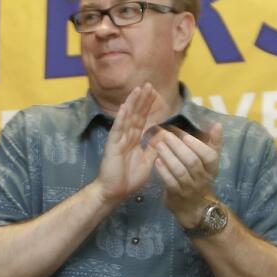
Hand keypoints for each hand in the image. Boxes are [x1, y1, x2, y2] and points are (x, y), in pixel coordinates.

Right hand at [95, 83, 159, 204]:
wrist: (115, 192)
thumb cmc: (129, 179)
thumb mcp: (148, 161)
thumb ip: (154, 147)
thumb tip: (163, 134)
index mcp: (135, 140)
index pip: (143, 119)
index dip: (148, 106)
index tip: (155, 93)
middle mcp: (126, 137)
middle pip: (136, 115)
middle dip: (142, 100)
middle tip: (149, 84)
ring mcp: (118, 140)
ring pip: (127, 118)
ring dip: (132, 104)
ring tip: (137, 90)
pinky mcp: (112, 146)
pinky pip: (117, 130)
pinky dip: (120, 119)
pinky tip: (123, 107)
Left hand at [153, 122, 223, 227]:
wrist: (194, 208)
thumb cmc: (200, 178)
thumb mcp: (209, 164)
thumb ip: (213, 144)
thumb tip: (217, 124)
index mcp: (212, 169)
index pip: (209, 156)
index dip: (197, 145)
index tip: (184, 135)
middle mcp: (202, 179)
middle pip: (192, 161)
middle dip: (178, 146)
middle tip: (165, 134)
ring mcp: (189, 188)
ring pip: (180, 170)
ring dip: (168, 156)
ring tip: (159, 144)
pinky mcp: (176, 195)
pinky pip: (170, 181)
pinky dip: (163, 171)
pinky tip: (156, 160)